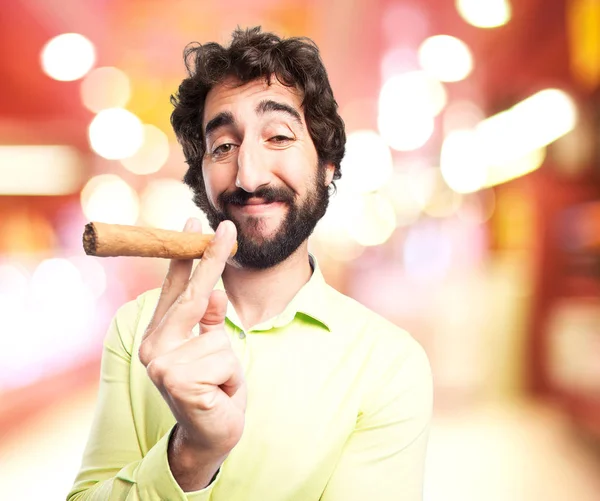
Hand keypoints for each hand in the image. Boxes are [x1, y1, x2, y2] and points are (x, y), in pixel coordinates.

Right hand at [138, 218, 245, 487]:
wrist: (212, 436)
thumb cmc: (214, 389)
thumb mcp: (214, 347)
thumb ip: (209, 320)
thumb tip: (216, 290)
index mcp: (158, 336)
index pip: (176, 289)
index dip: (187, 256)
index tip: (195, 222)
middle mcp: (152, 347)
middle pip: (191, 296)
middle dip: (212, 259)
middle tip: (227, 227)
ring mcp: (162, 364)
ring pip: (218, 336)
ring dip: (229, 360)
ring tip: (218, 383)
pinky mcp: (178, 380)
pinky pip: (225, 359)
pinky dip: (232, 377)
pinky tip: (218, 394)